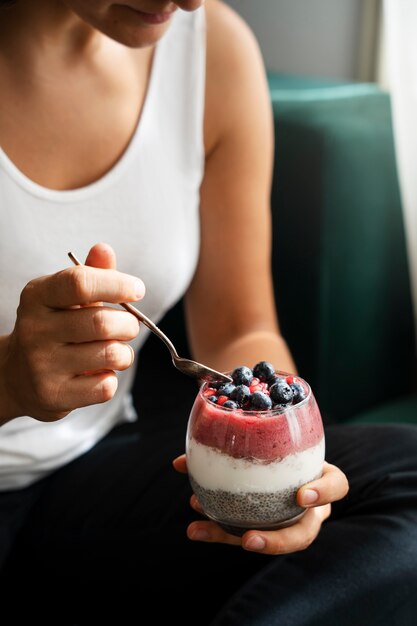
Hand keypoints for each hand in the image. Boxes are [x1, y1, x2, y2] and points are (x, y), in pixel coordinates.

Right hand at [1, 243, 144, 422]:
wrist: (16, 377)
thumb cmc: (52, 330)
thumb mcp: (64, 298)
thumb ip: (90, 275)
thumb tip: (103, 250)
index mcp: (38, 296)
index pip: (80, 283)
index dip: (117, 284)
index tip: (137, 290)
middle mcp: (35, 329)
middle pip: (102, 322)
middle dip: (129, 325)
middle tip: (129, 327)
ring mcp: (41, 365)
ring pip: (110, 354)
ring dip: (124, 353)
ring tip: (115, 351)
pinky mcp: (53, 395)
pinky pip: (105, 385)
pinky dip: (111, 378)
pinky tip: (97, 373)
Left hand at [173, 456, 348, 554]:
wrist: (280, 455)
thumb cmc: (279, 445)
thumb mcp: (269, 438)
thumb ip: (238, 439)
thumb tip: (180, 462)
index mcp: (320, 477)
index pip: (336, 486)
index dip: (323, 493)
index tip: (301, 495)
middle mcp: (309, 507)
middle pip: (304, 533)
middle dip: (278, 541)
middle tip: (248, 539)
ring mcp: (289, 521)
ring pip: (267, 539)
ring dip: (231, 537)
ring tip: (202, 530)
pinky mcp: (267, 529)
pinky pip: (244, 534)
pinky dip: (217, 531)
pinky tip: (194, 528)